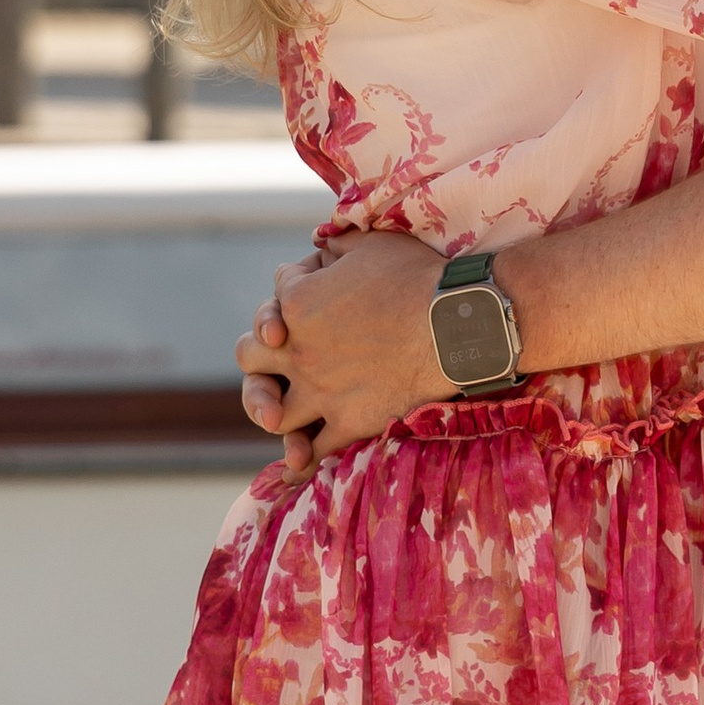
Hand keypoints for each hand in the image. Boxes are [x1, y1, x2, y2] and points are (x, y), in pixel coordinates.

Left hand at [235, 227, 449, 480]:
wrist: (454, 324)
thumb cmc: (417, 276)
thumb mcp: (371, 242)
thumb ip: (336, 244)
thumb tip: (321, 243)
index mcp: (297, 301)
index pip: (279, 290)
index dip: (298, 283)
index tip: (320, 284)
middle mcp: (297, 350)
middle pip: (249, 356)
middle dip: (258, 352)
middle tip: (276, 353)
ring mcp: (319, 391)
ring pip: (270, 412)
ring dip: (270, 409)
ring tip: (279, 412)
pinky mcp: (346, 423)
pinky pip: (313, 450)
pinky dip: (303, 458)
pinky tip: (298, 462)